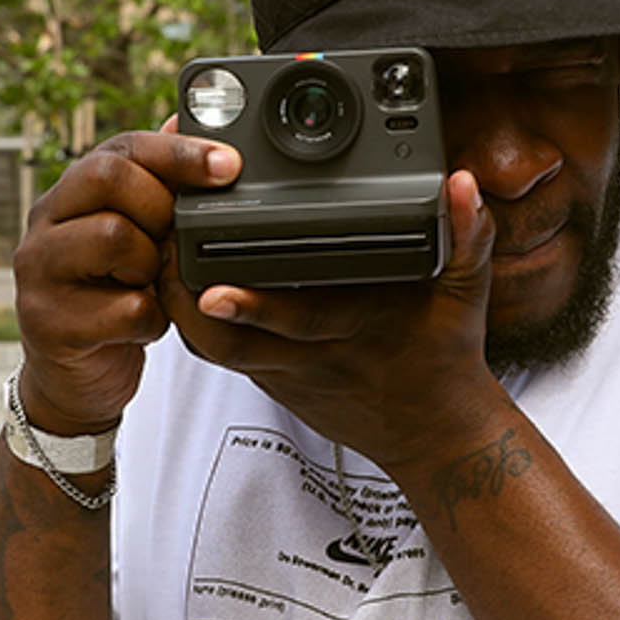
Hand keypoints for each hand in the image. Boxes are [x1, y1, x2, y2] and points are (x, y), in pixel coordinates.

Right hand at [11, 130, 239, 436]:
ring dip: (153, 264)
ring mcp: (40, 272)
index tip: (229, 166)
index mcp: (70, 193)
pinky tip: (146, 325)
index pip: (122, 147)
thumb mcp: (137, 236)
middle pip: (109, 177)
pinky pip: (125, 307)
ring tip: (150, 285)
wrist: (74, 379)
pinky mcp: (50, 322)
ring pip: (116, 237)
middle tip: (172, 240)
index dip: (179, 151)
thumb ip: (156, 184)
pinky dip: (152, 319)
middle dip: (161, 205)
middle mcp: (45, 223)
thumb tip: (183, 115)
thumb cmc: (110, 298)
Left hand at [164, 168, 506, 472]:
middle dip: (187, 306)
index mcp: (356, 327)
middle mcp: (311, 355)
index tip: (213, 291)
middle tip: (153, 257)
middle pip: (231, 341)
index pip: (299, 320)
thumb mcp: (466, 294)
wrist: (432, 433)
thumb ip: (468, 237)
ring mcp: (285, 372)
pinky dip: (190, 322)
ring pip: (214, 350)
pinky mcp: (269, 379)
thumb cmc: (445, 356)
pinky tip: (168, 281)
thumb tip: (464, 185)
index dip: (254, 308)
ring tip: (151, 258)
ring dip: (176, 312)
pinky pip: (219, 355)